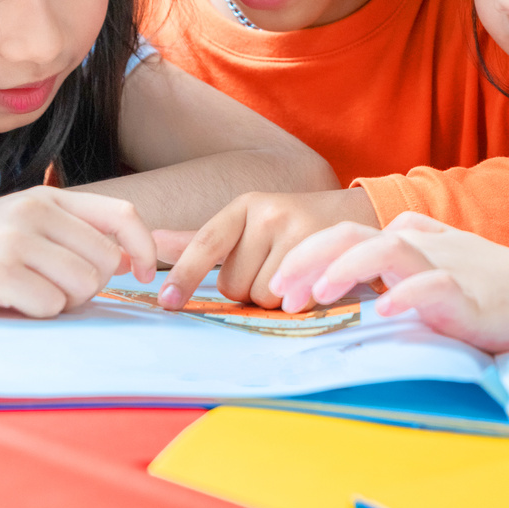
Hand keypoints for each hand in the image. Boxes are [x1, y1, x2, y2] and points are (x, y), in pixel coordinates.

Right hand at [0, 186, 157, 321]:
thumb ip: (69, 233)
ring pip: (83, 286)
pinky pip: (49, 305)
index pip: (123, 214)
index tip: (142, 274)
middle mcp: (35, 210)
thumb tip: (128, 259)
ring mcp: (15, 238)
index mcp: (47, 197)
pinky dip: (34, 313)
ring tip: (23, 294)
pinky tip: (4, 302)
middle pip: (106, 262)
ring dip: (60, 303)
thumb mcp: (20, 226)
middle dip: (87, 287)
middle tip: (48, 289)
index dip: (144, 247)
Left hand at [157, 188, 377, 307]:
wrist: (356, 214)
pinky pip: (289, 299)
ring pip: (260, 295)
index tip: (167, 300)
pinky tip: (306, 283)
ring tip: (291, 275)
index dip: (184, 274)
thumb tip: (152, 241)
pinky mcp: (320, 252)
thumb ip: (202, 239)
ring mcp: (295, 231)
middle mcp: (267, 213)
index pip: (205, 243)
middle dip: (247, 289)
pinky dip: (293, 301)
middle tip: (270, 270)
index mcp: (244, 206)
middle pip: (233, 283)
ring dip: (272, 298)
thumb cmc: (293, 226)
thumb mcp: (249, 223)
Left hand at [269, 212, 508, 351]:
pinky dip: (406, 294)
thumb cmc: (497, 282)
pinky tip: (385, 310)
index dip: (305, 257)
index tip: (278, 292)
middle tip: (276, 296)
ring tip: (315, 296)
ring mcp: (445, 264)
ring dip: (344, 269)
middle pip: (351, 235)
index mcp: (409, 238)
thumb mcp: (442, 258)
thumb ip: (406, 251)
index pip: (344, 236)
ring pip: (386, 249)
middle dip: (306, 260)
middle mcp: (421, 244)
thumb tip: (367, 255)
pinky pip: (433, 286)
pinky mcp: (470, 293)